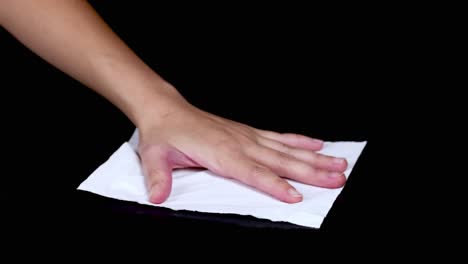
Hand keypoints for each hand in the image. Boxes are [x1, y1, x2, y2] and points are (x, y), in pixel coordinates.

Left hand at [138, 101, 347, 203]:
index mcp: (221, 152)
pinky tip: (317, 145)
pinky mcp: (248, 133)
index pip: (254, 173)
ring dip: (315, 158)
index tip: (296, 196)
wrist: (167, 110)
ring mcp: (247, 136)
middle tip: (337, 179)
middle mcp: (240, 143)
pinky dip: (300, 141)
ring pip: (287, 149)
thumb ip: (159, 178)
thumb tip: (158, 197)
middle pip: (281, 161)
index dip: (275, 186)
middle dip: (311, 172)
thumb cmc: (165, 134)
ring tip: (339, 164)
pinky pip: (280, 137)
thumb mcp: (155, 156)